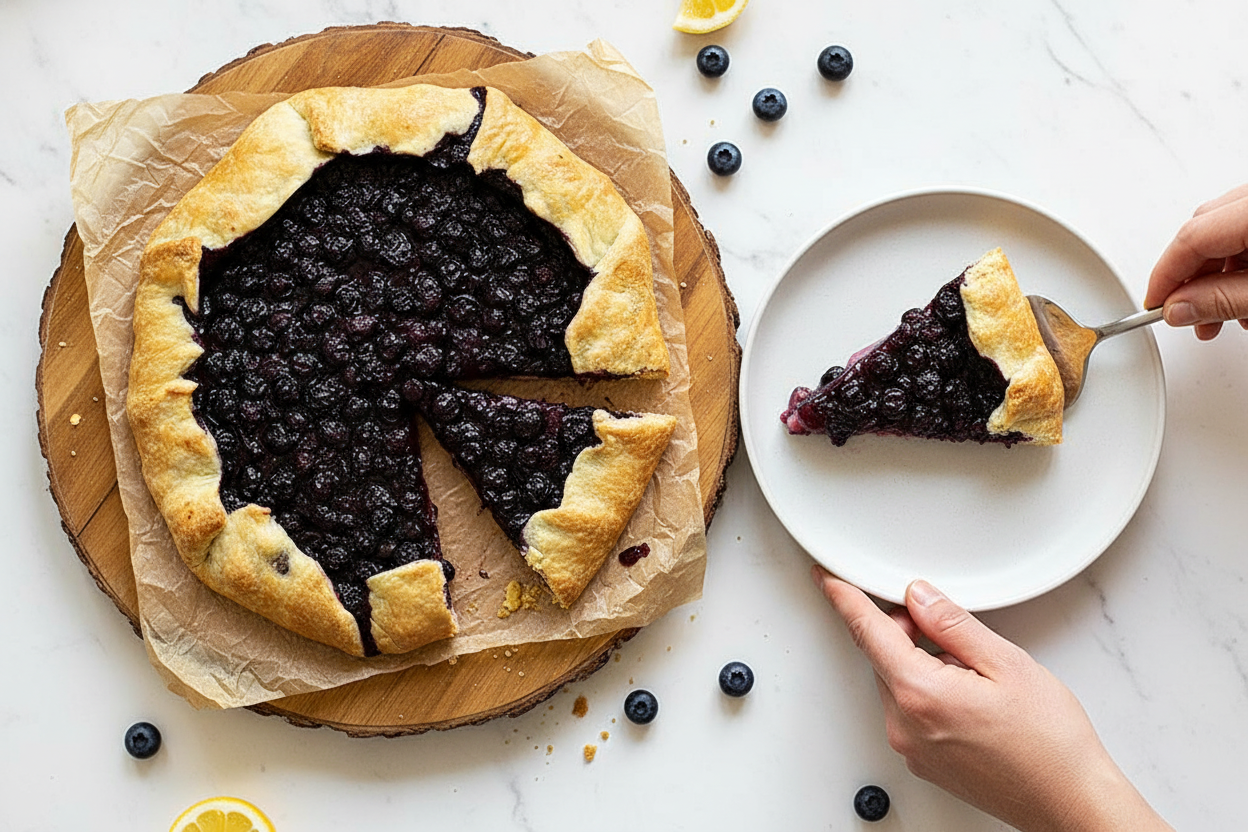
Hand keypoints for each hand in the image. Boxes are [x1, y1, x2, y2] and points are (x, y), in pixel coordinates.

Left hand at [811, 566, 1171, 831]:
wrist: (1070, 802)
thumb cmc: (1050, 743)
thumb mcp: (1007, 663)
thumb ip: (953, 624)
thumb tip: (918, 597)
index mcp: (920, 693)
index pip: (867, 632)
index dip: (844, 598)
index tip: (825, 577)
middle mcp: (905, 724)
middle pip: (883, 656)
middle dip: (906, 631)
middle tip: (950, 628)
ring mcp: (912, 747)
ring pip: (897, 682)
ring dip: (920, 663)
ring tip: (975, 673)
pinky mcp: (924, 761)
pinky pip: (910, 710)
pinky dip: (928, 691)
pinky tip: (970, 697)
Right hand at [1146, 183, 1247, 339]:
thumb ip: (1222, 300)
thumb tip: (1178, 307)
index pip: (1192, 237)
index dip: (1166, 276)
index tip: (1156, 305)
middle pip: (1204, 230)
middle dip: (1191, 277)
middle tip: (1188, 312)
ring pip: (1225, 230)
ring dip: (1217, 273)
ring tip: (1225, 312)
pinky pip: (1246, 228)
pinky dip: (1241, 260)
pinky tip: (1245, 290)